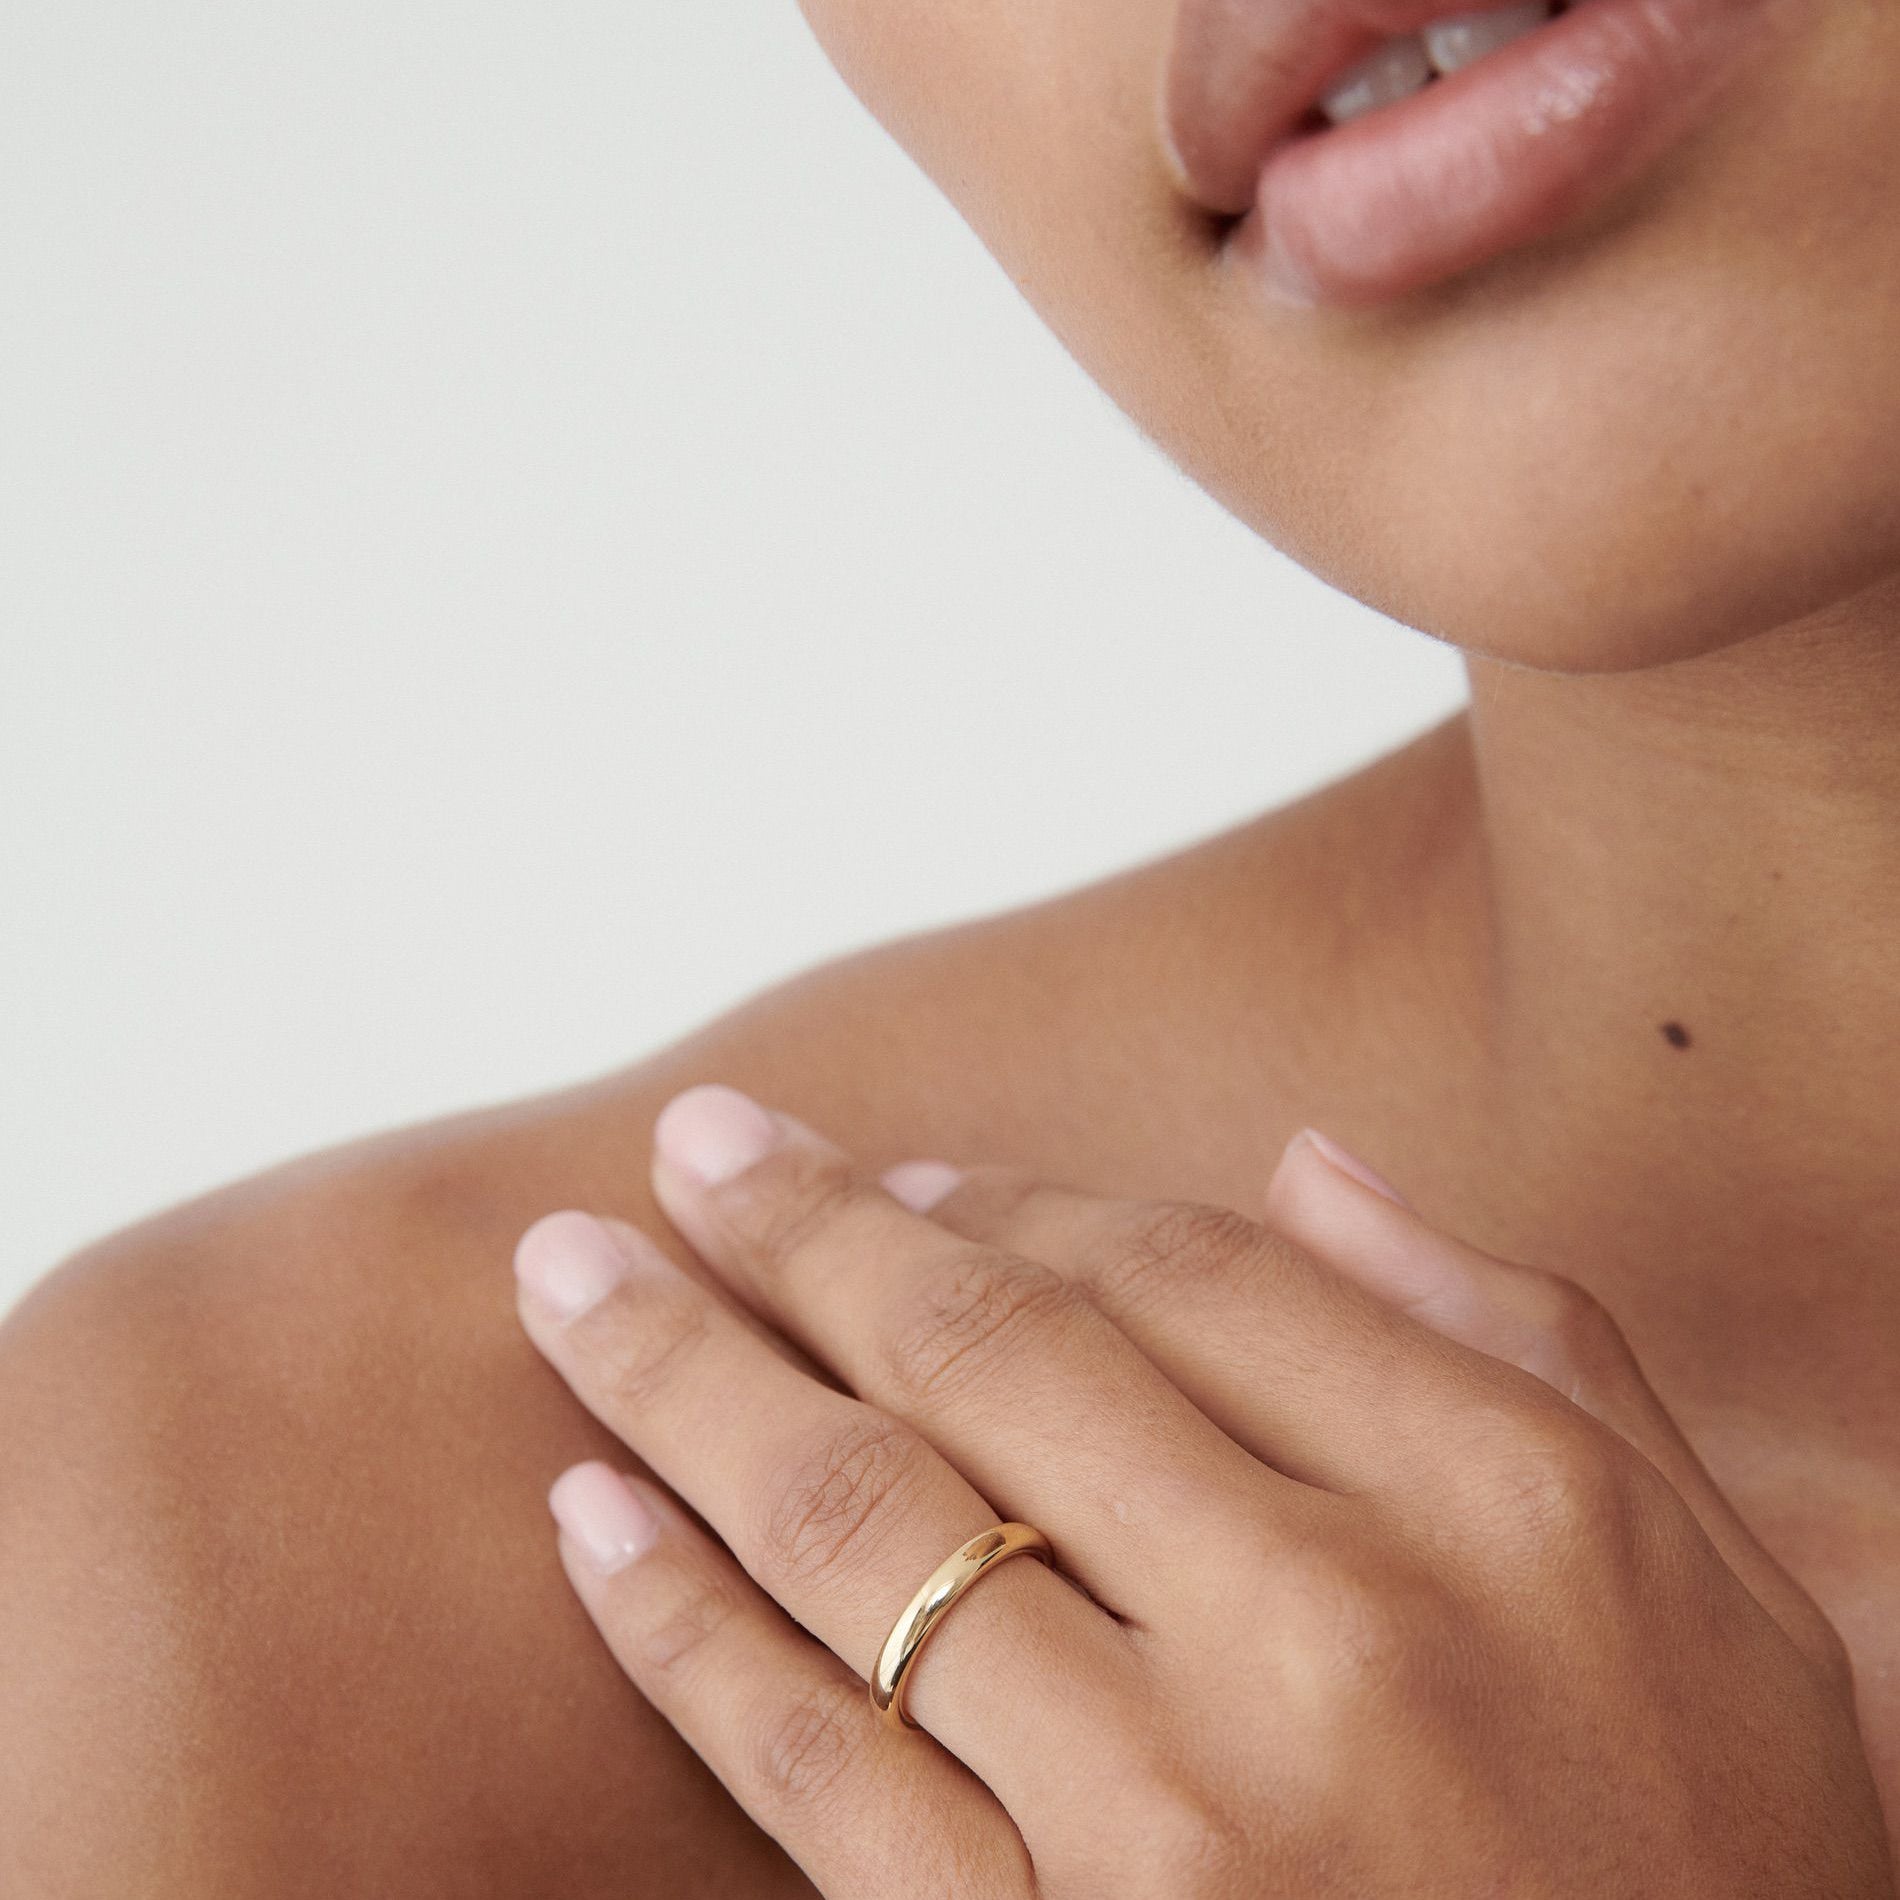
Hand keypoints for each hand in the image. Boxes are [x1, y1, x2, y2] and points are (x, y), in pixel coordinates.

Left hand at [511, 1085, 1893, 1896]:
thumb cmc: (1712, 1878)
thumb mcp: (1707, 1587)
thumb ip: (1532, 1344)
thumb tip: (1311, 1163)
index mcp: (1506, 1501)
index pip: (1187, 1270)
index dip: (1015, 1200)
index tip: (900, 1172)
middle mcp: (1334, 1633)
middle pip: (993, 1355)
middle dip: (808, 1233)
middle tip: (693, 1150)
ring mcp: (1177, 1823)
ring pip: (864, 1530)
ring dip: (687, 1381)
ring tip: (577, 1285)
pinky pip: (817, 1775)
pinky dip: (678, 1630)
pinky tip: (593, 1522)